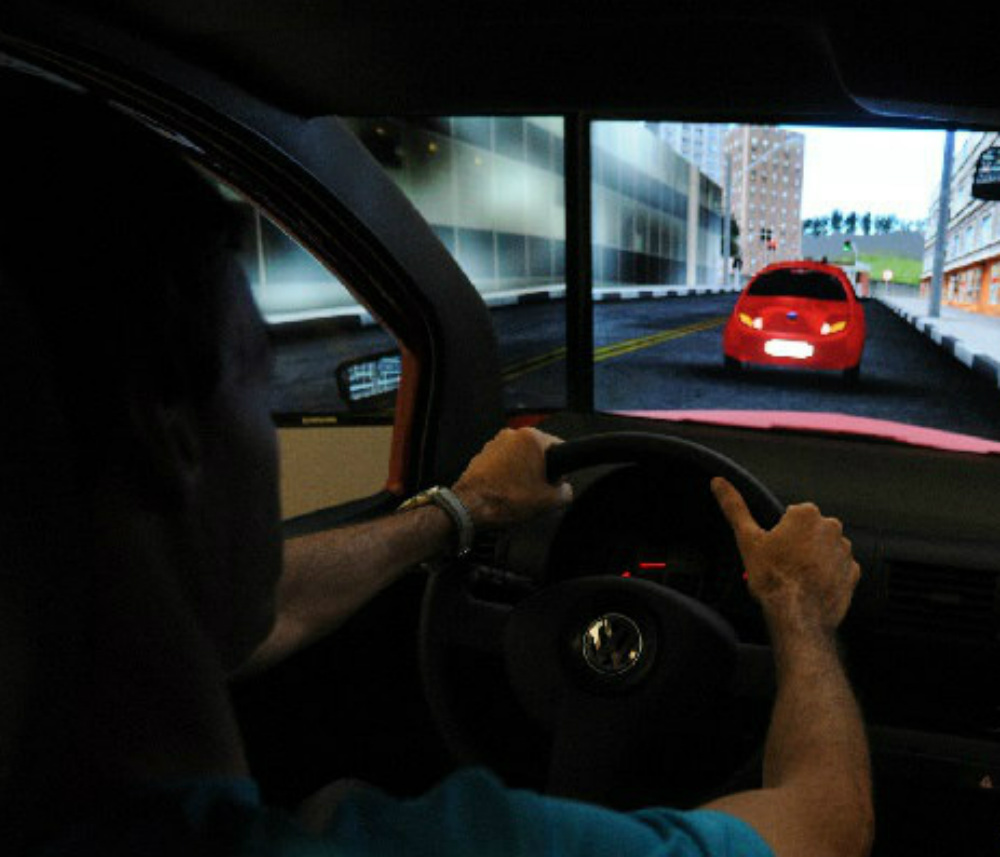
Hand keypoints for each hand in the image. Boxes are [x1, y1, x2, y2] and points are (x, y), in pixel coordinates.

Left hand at [452, 428, 572, 528]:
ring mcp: (494, 443)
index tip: (555, 484)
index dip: (562, 469)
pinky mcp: (481, 455)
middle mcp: (512, 434)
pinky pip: (503, 463)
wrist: (471, 508)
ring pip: (519, 458)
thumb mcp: (549, 501)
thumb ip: (566, 492)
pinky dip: (506, 475)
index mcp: (531, 438)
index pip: (559, 448)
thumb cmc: (508, 500)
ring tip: (519, 494)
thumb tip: (564, 489)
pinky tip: (505, 492)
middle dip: (540, 471)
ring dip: (522, 472)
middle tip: (537, 492)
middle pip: (538, 452)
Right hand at [711, 477, 859, 633]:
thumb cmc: (773, 577)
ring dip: (813, 559)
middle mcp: (831, 528)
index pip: (791, 516)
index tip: (774, 551)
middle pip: (809, 532)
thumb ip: (734, 507)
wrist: (797, 615)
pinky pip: (838, 568)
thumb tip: (718, 482)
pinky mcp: (853, 573)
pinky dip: (827, 575)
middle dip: (798, 545)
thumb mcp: (747, 539)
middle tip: (782, 566)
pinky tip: (811, 586)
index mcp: (807, 514)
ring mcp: (844, 551)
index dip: (779, 534)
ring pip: (824, 549)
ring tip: (796, 579)